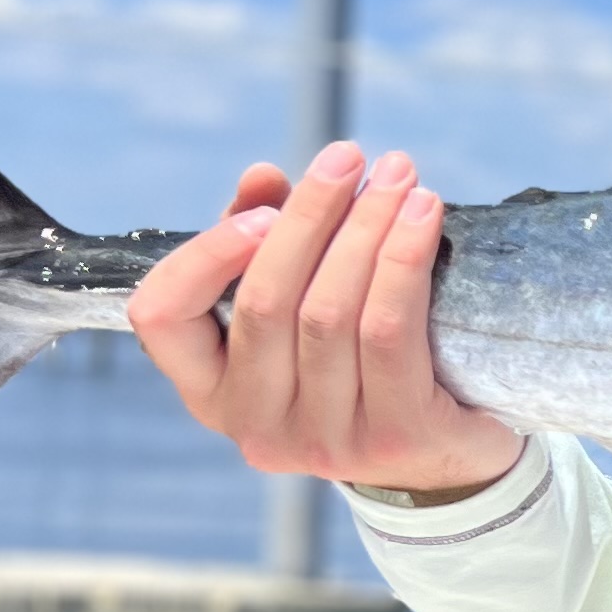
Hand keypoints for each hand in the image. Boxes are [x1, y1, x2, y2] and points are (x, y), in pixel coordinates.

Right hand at [126, 138, 524, 497]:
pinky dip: (404, 261)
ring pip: (331, 313)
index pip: (162, 316)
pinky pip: (389, 332)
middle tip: (349, 157)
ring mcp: (323, 441)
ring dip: (367, 227)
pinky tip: (424, 217)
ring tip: (399, 176)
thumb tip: (261, 177)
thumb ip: (265, 242)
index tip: (263, 207)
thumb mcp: (299, 304)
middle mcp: (255, 424)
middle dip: (311, 214)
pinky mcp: (394, 439)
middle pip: (267, 300)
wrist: (449, 454)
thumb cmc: (358, 360)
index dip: (205, 253)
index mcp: (211, 389)